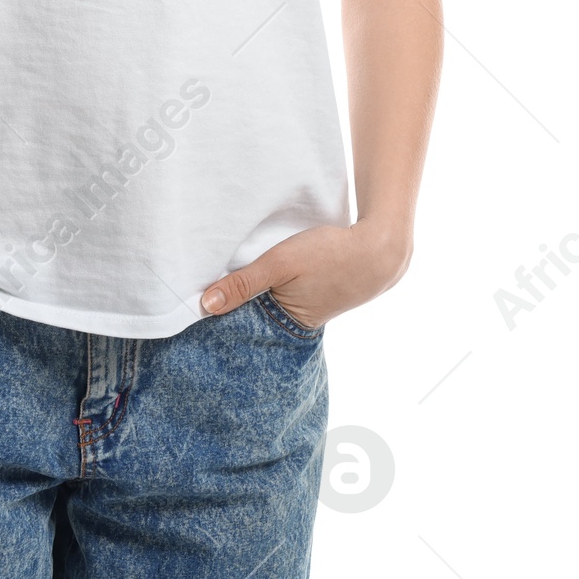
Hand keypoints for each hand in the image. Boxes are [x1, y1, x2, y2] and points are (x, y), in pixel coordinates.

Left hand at [199, 221, 410, 331]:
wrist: (380, 248)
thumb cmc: (330, 255)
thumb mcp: (280, 263)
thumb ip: (244, 283)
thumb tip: (205, 305)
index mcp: (288, 324)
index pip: (246, 330)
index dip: (225, 321)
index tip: (198, 313)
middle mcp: (298, 324)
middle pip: (258, 321)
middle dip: (238, 311)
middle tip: (210, 298)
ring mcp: (311, 309)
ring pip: (272, 307)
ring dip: (256, 297)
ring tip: (232, 283)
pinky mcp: (317, 293)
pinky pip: (287, 296)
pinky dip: (274, 288)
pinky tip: (266, 276)